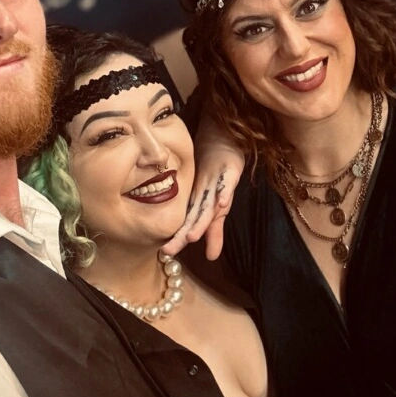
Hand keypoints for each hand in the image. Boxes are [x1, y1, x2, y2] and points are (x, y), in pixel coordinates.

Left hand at [162, 117, 244, 259]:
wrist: (221, 138)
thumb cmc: (214, 173)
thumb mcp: (216, 206)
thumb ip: (215, 232)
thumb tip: (211, 258)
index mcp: (199, 203)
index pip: (188, 224)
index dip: (178, 238)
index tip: (165, 254)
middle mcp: (204, 195)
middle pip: (194, 217)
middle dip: (183, 234)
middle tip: (168, 250)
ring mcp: (216, 183)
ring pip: (208, 203)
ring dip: (201, 219)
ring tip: (192, 235)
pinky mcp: (230, 170)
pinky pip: (227, 181)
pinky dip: (224, 191)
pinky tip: (221, 202)